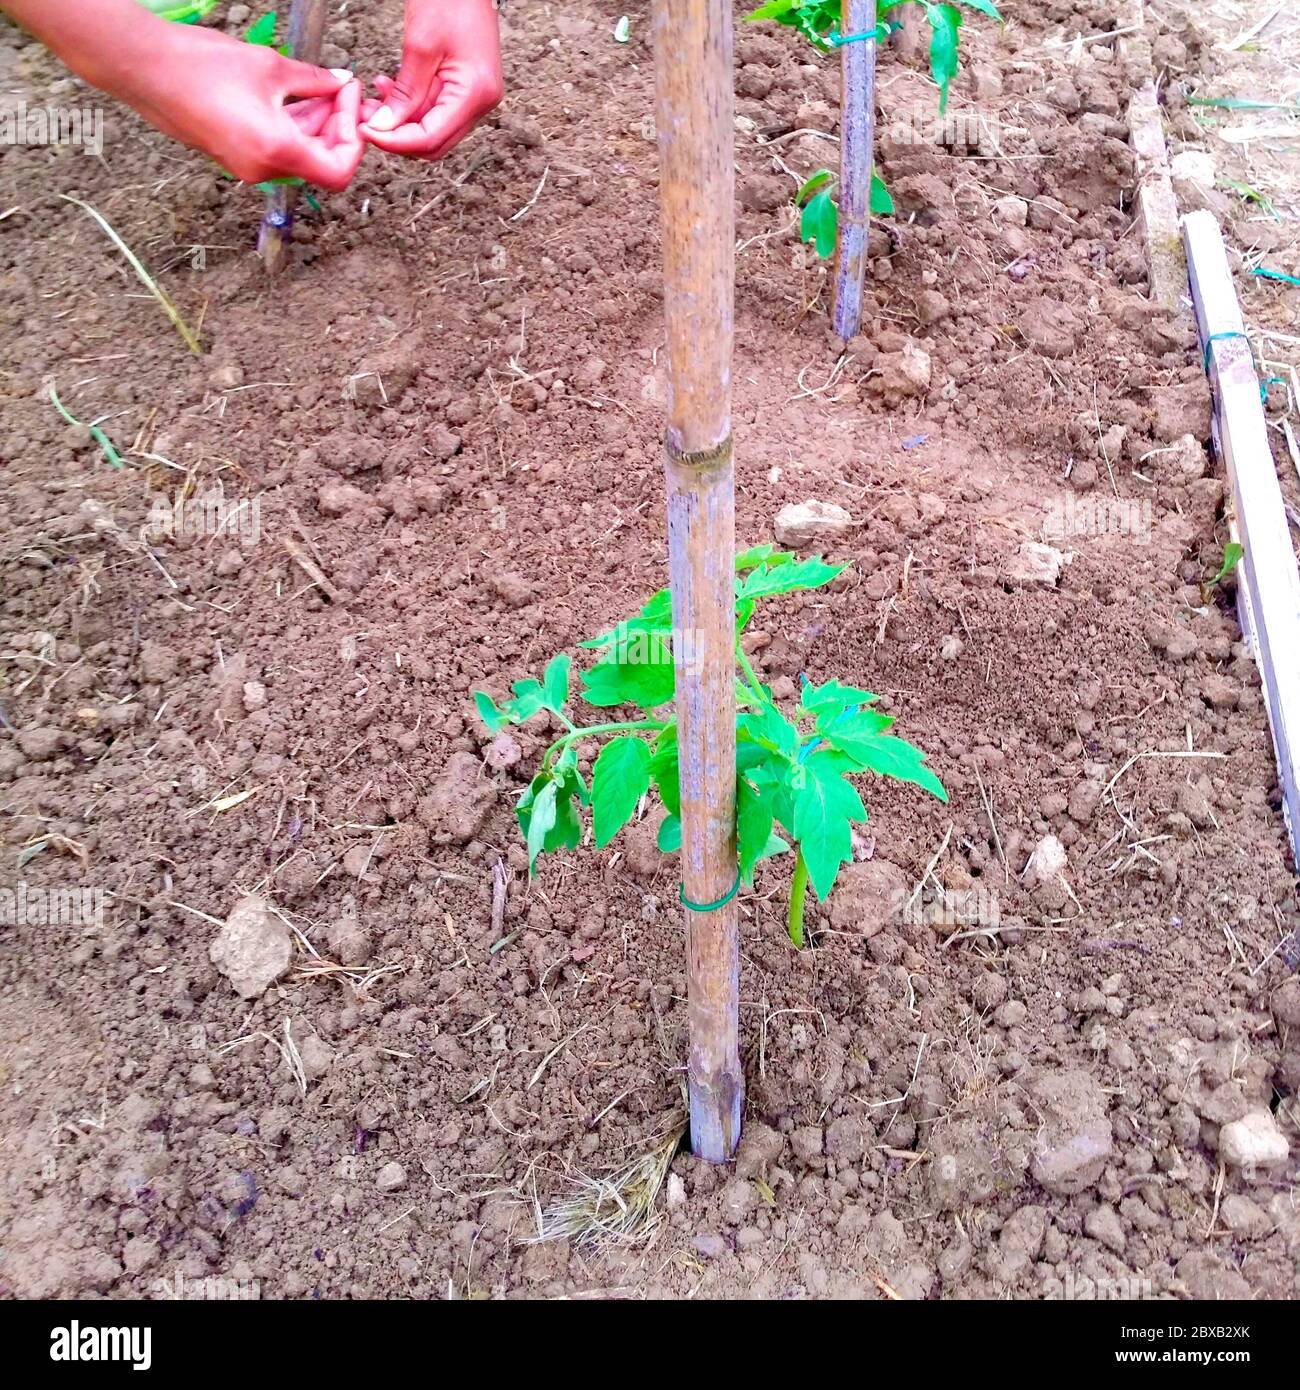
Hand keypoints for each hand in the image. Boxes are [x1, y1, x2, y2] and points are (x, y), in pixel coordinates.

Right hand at [130, 24, 364, 189]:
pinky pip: (275, 150)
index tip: (349, 101)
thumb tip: (339, 83)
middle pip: (321, 164)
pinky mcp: (234, 155)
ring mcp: (247, 166)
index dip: (353, 139)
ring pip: (298, 156)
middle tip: (342, 90)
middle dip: (337, 128)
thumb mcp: (269, 66)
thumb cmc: (201, 65)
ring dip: (315, 126)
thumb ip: (313, 80)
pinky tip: (295, 96)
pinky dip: (292, 128)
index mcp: (277, 152)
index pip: (338, 170)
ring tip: (320, 88)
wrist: (142, 68)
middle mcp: (263, 170)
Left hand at [361, 0, 502, 159]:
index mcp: (475, 93)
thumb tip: (385, 127)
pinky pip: (436, 111)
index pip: (431, 137)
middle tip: (366, 121)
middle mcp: (481, 102)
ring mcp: (476, 97)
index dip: (396, 141)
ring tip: (374, 102)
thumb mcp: (420, 46)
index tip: (366, 131)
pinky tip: (390, 89)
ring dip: (402, 122)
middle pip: (435, 142)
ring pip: (433, 130)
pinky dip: (411, 107)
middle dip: (398, 137)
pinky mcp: (466, 89)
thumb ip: (404, 93)